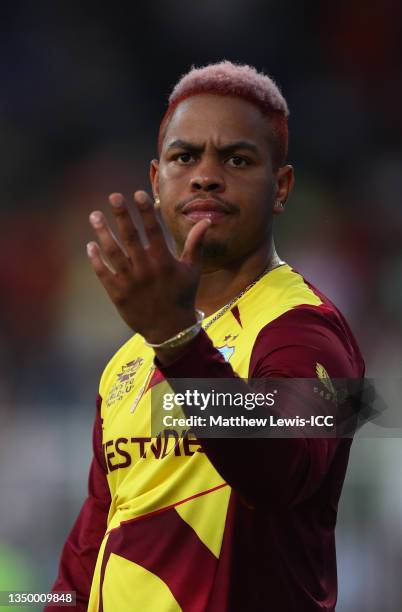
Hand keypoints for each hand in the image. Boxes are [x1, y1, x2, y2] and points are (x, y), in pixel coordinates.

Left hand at [87, 191, 210, 343]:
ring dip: (103, 232)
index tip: (137, 193)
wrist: (170, 330)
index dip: (145, 211)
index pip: (153, 230)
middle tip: (113, 196)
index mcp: (163, 261)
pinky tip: (91, 245)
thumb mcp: (192, 270)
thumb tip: (205, 221)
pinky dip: (96, 259)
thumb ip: (195, 243)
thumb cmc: (182, 296)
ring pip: (113, 252)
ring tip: (94, 215)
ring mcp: (130, 281)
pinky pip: (104, 273)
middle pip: (131, 236)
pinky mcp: (118, 294)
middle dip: (121, 215)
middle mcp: (146, 269)